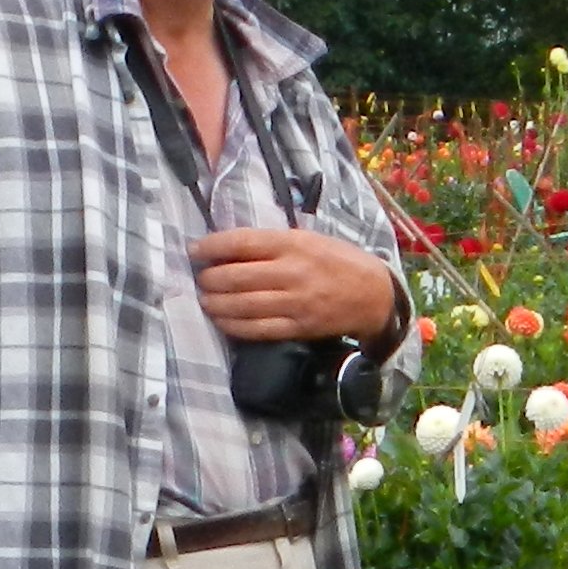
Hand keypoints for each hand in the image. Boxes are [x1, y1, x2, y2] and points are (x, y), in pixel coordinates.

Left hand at [189, 225, 399, 344]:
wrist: (374, 294)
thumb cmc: (338, 260)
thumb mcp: (309, 239)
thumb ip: (272, 244)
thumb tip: (229, 249)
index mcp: (293, 244)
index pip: (242, 243)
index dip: (211, 246)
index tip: (194, 250)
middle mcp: (292, 272)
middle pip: (236, 277)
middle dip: (209, 279)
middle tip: (199, 279)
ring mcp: (295, 302)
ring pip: (242, 305)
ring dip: (216, 304)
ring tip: (205, 300)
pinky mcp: (299, 327)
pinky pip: (258, 329)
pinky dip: (234, 326)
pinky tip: (222, 321)